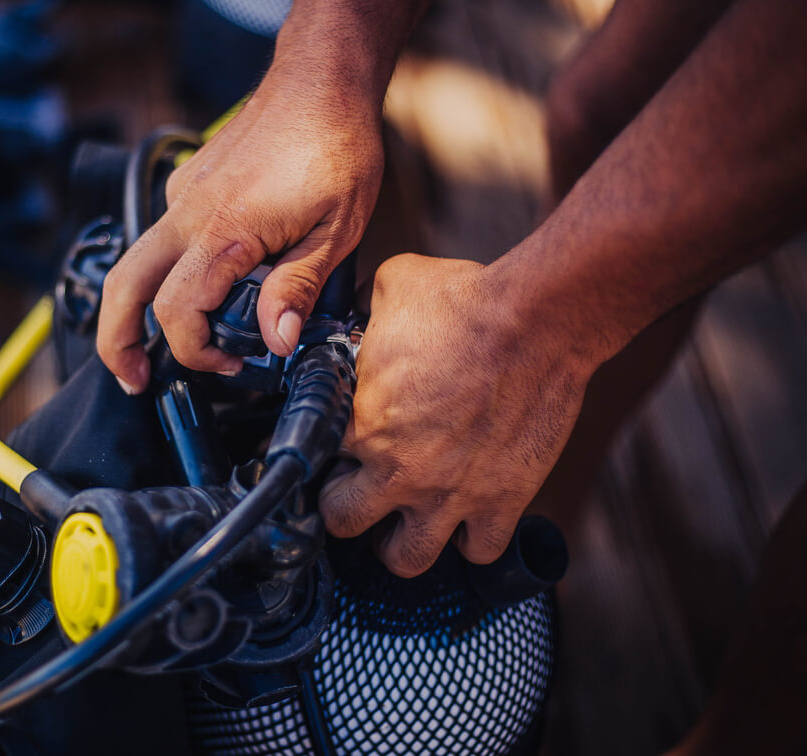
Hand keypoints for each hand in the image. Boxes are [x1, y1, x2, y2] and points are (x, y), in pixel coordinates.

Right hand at [96, 65, 383, 392]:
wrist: (320, 80)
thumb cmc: (336, 147)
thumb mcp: (337, 229)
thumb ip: (298, 288)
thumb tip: (276, 341)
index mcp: (225, 231)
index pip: (178, 311)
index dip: (195, 351)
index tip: (231, 363)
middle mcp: (188, 213)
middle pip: (123, 287)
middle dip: (116, 341)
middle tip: (131, 379)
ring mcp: (181, 196)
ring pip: (134, 262)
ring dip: (133, 309)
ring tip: (149, 347)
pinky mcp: (186, 185)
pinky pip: (164, 237)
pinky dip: (169, 271)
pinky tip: (209, 282)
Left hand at [320, 254, 597, 575]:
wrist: (537, 320)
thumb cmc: (464, 301)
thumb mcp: (391, 291)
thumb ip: (364, 316)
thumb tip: (359, 316)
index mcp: (361, 424)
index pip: (314, 463)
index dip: (324, 457)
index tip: (338, 449)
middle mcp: (398, 470)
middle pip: (344, 523)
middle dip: (347, 508)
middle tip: (362, 489)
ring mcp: (449, 494)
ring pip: (405, 559)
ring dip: (401, 541)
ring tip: (408, 517)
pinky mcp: (501, 502)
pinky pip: (477, 552)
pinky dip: (472, 540)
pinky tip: (469, 515)